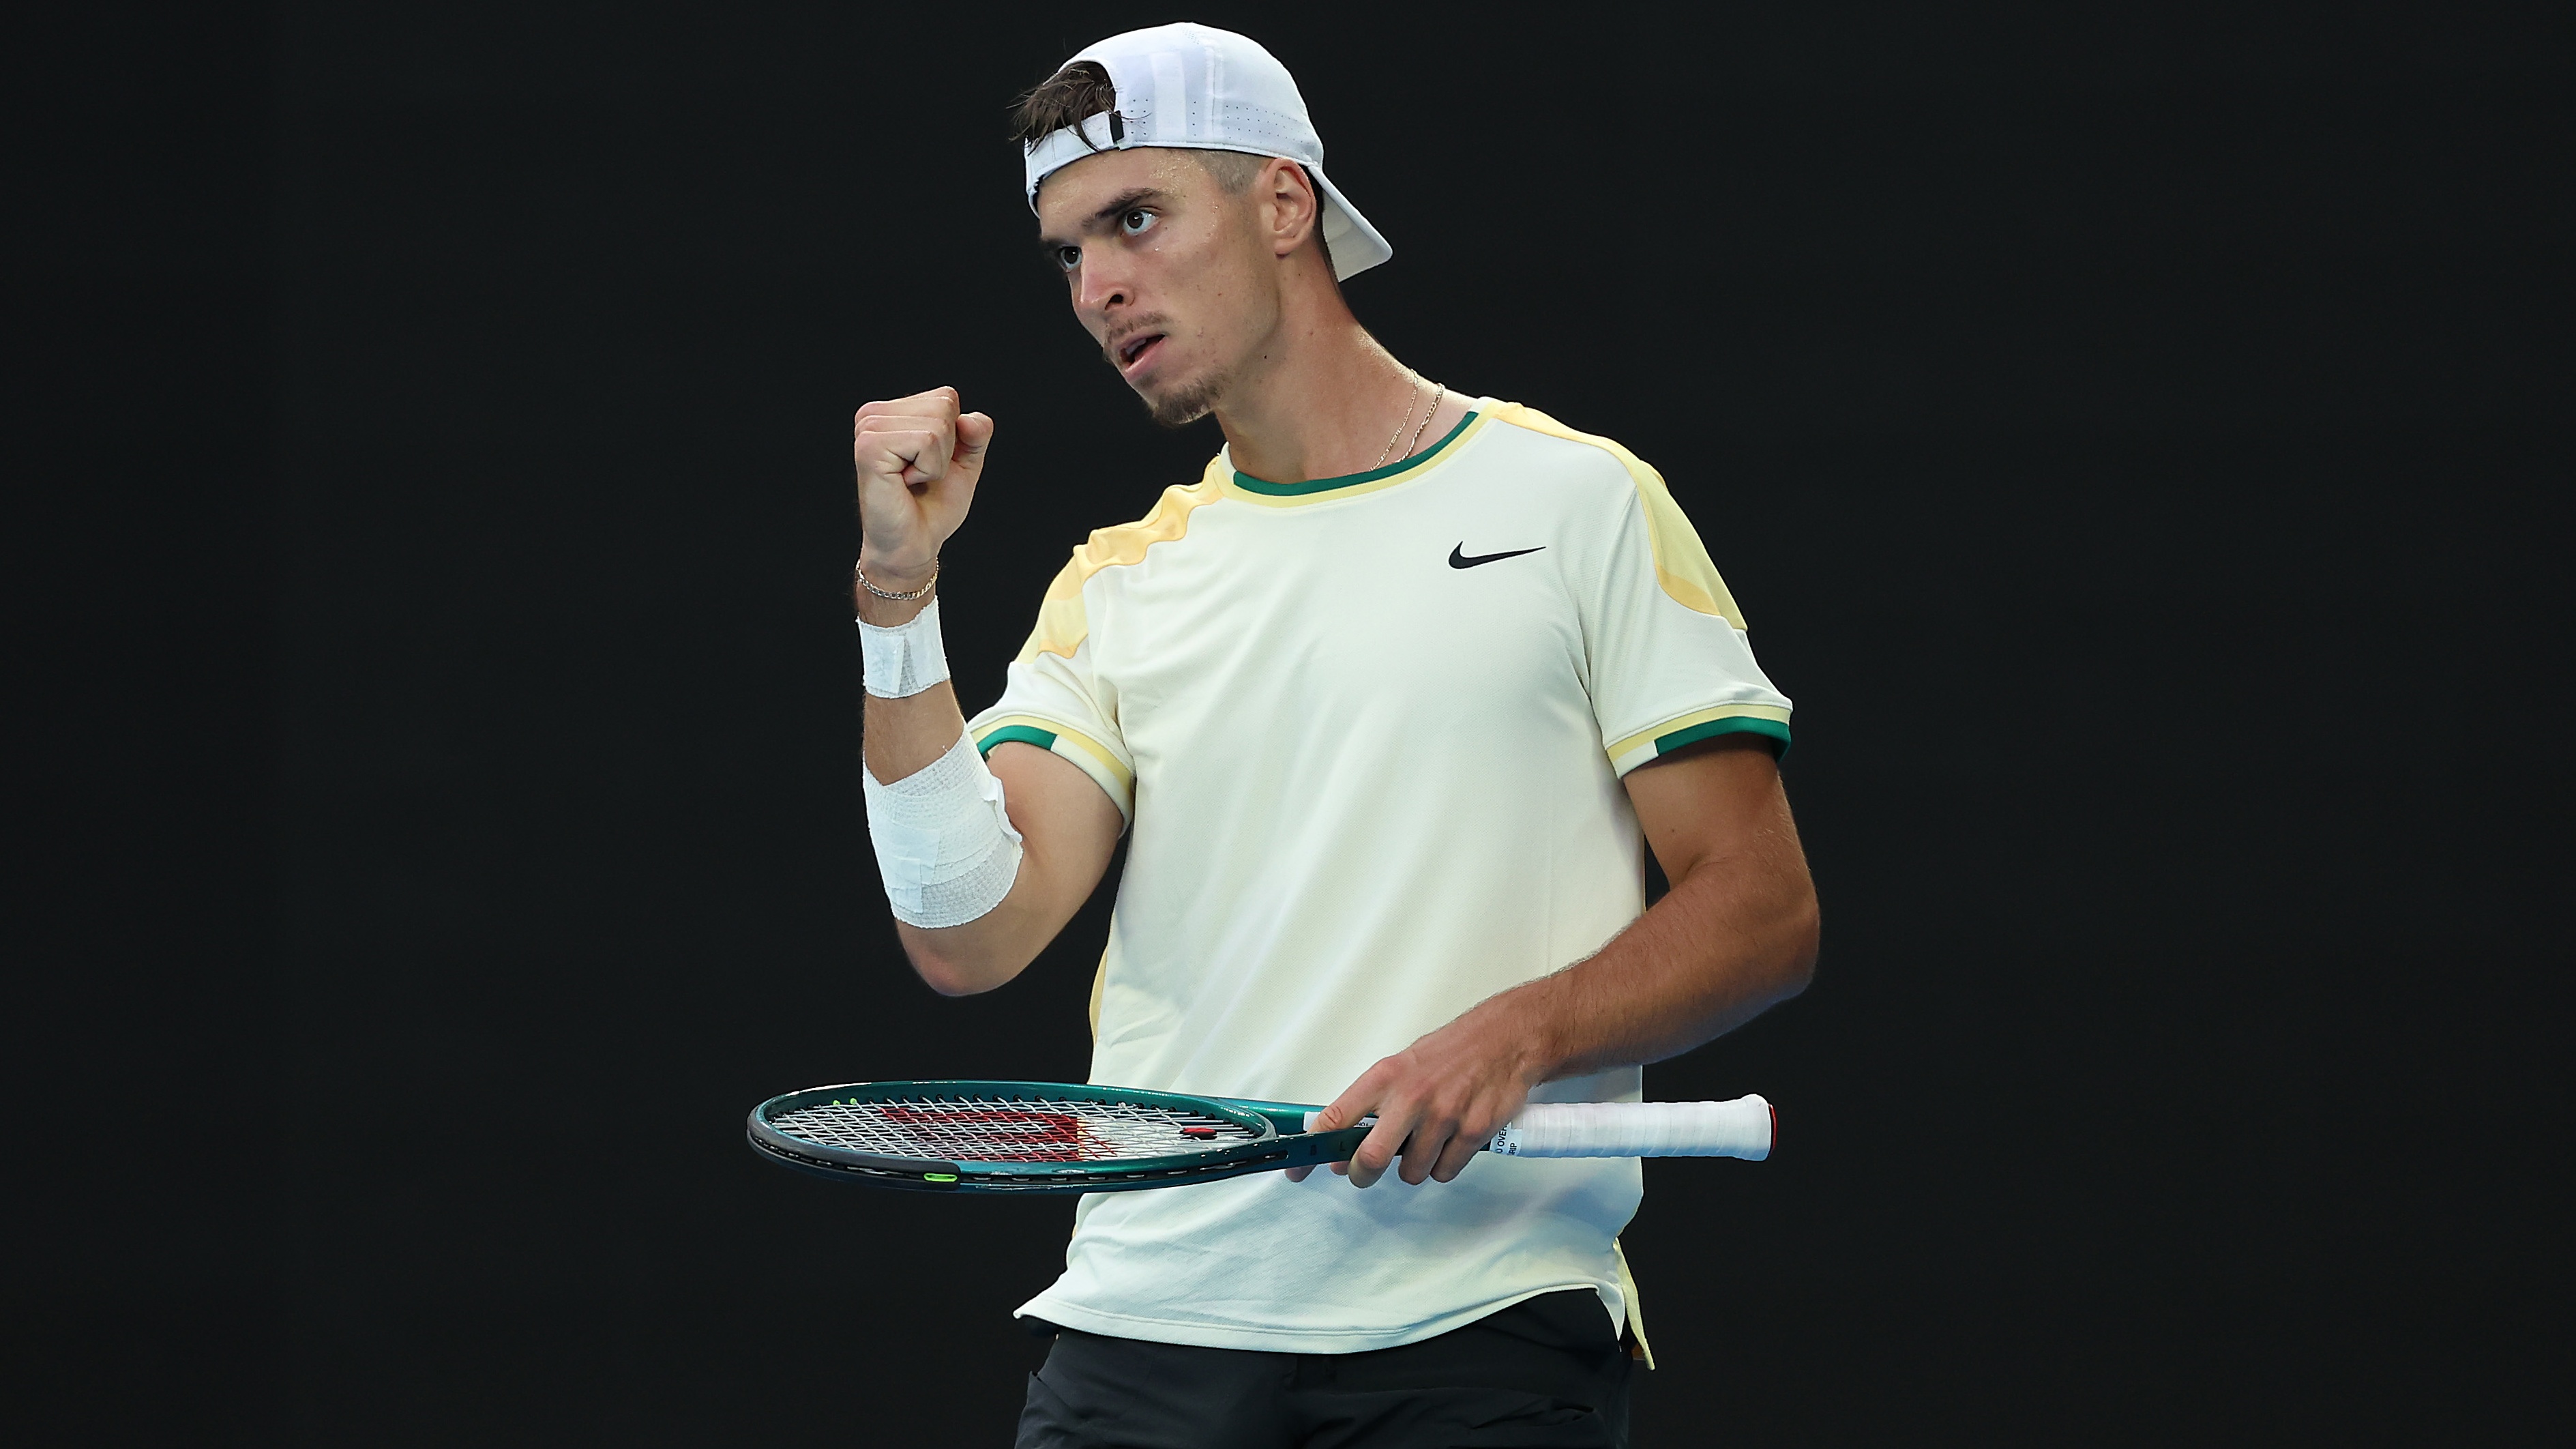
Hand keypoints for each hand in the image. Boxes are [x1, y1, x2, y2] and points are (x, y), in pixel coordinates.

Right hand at [853, 386, 992, 593]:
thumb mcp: (965, 462)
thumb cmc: (933, 505)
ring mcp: (868, 428)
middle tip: (921, 475)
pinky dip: (928, 469)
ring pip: (938, 425)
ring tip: (911, 480)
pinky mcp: (869, 446)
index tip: (930, 463)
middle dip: (947, 449)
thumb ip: (976, 432)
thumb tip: (968, 419)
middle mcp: (874, 414)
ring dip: (937, 462)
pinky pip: (927, 441)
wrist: (915, 543)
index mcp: (892, 412)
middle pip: (944, 406)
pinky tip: (904, 482)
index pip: (947, 397)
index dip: (955, 437)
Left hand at [1285, 1001, 1548, 1188]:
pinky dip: (1444, 1165)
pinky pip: (1445, 1171)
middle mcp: (1411, 1097)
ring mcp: (1443, 1116)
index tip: (1297, 1170)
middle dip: (1363, 1174)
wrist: (1505, 1039)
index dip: (1311, 1151)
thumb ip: (1374, 1105)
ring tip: (1426, 1141)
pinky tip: (1451, 1142)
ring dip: (1414, 1167)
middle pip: (1369, 1159)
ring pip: (1411, 1172)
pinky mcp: (1473, 1131)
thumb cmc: (1449, 1055)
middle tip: (1365, 1172)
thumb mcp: (1401, 1068)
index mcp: (1384, 1078)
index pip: (1335, 1118)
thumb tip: (1344, 1148)